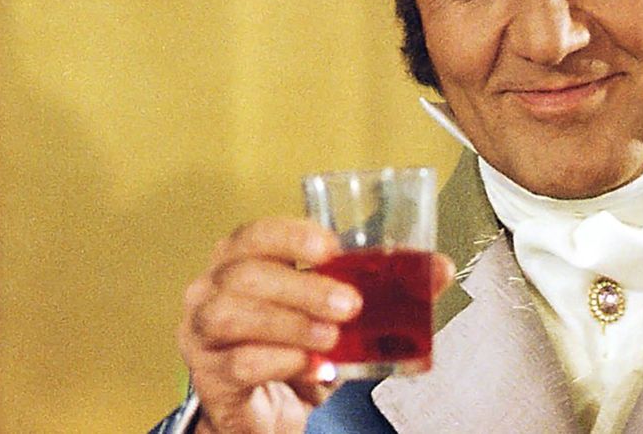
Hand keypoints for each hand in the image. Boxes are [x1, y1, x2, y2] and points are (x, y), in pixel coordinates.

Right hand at [178, 217, 454, 433]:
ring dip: (290, 323)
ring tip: (332, 338)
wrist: (266, 409)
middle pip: (246, 274)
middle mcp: (213, 289)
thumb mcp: (340, 315)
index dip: (291, 235)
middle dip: (302, 287)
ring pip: (233, 315)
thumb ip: (386, 289)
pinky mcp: (210, 375)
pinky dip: (283, 362)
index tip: (331, 247)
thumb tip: (440, 268)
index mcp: (242, 260)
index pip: (255, 233)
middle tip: (349, 305)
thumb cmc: (298, 347)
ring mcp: (203, 332)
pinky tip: (312, 367)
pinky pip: (240, 363)